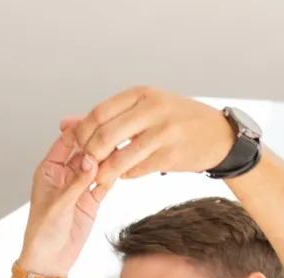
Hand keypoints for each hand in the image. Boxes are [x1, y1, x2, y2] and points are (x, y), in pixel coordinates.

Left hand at [17, 121, 110, 277]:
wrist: (50, 260)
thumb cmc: (42, 233)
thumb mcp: (58, 205)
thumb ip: (76, 183)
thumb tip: (91, 160)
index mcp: (49, 170)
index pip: (65, 142)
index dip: (80, 130)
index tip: (97, 122)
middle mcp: (65, 175)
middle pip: (84, 150)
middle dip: (98, 142)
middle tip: (115, 133)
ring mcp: (79, 186)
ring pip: (97, 165)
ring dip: (108, 158)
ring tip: (122, 149)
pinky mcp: (91, 199)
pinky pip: (105, 182)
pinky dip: (113, 175)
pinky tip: (123, 167)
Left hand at [72, 86, 234, 184]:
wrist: (218, 135)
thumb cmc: (176, 120)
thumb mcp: (142, 109)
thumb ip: (104, 117)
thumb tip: (65, 124)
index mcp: (141, 94)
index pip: (98, 114)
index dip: (82, 134)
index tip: (78, 147)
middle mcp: (152, 109)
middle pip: (104, 135)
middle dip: (90, 155)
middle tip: (86, 165)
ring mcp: (163, 132)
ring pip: (119, 157)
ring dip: (104, 172)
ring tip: (99, 177)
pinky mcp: (170, 155)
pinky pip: (136, 170)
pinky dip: (125, 175)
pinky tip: (126, 174)